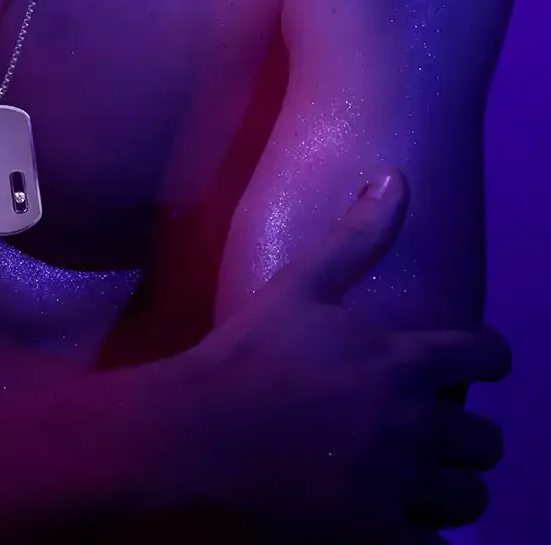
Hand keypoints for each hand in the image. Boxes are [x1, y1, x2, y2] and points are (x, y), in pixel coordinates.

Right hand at [172, 170, 508, 540]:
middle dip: (463, 433)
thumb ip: (358, 234)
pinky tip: (395, 518)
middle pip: (485, 439)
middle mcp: (417, 425)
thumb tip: (397, 175)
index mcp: (404, 361)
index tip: (467, 362)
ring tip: (415, 478)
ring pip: (470, 496)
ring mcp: (401, 486)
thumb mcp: (301, 284)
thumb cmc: (248, 354)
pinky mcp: (381, 535)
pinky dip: (424, 532)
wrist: (197, 434)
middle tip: (426, 429)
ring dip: (450, 485)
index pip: (487, 357)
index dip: (484, 358)